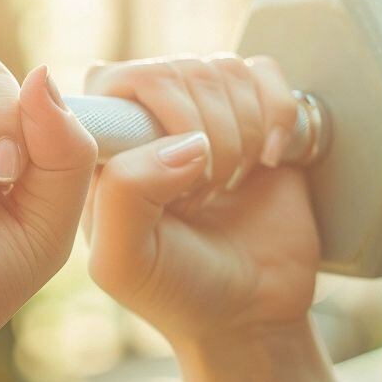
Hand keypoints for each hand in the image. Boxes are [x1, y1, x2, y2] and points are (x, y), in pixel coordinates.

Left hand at [83, 55, 318, 343]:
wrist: (249, 312)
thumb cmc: (176, 290)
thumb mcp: (125, 262)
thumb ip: (124, 196)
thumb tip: (186, 142)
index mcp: (103, 146)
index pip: (115, 79)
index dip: (155, 117)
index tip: (177, 184)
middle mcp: (148, 119)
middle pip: (176, 70)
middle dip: (205, 138)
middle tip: (204, 198)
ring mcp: (204, 112)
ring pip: (223, 69)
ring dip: (240, 133)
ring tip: (228, 187)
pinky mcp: (257, 112)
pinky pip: (266, 72)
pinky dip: (277, 114)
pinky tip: (270, 160)